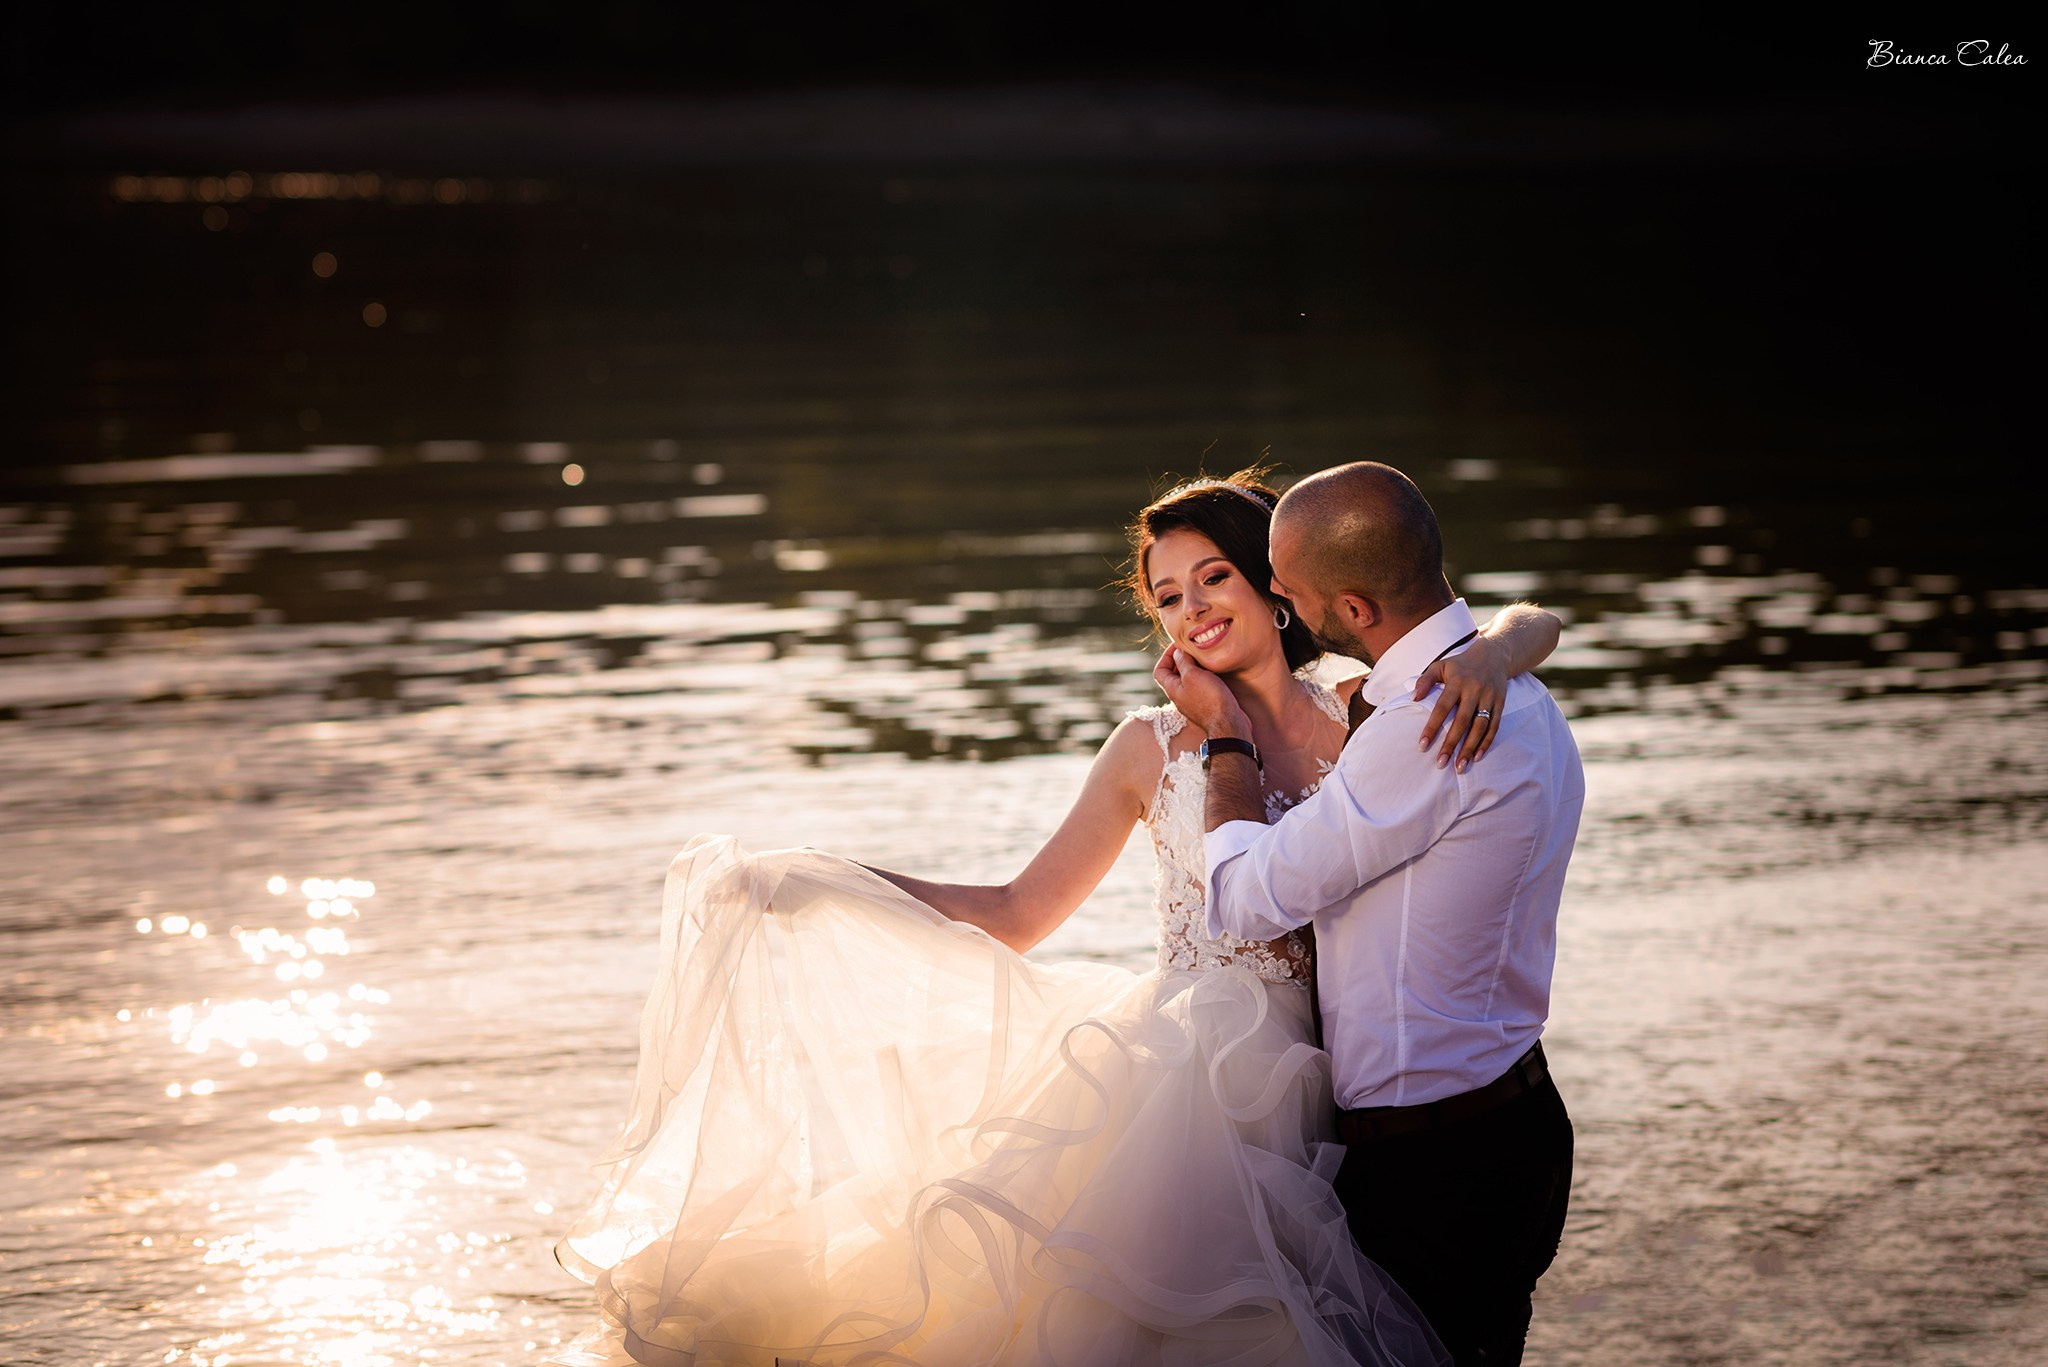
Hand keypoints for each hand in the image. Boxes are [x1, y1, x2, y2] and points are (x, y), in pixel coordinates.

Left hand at [1153, 647, 1250, 739]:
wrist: (1228, 724)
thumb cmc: (1210, 699)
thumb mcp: (1192, 675)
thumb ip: (1182, 662)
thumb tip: (1178, 653)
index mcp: (1172, 689)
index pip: (1159, 670)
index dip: (1166, 655)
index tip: (1179, 646)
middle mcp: (1180, 696)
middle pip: (1173, 674)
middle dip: (1181, 659)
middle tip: (1193, 650)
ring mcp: (1193, 701)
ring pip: (1188, 680)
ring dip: (1194, 667)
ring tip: (1204, 658)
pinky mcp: (1206, 704)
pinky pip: (1200, 686)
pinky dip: (1204, 676)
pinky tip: (1214, 671)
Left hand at [1414, 636, 1507, 771]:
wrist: (1494, 655)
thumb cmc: (1460, 665)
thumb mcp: (1440, 666)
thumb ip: (1425, 680)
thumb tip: (1413, 698)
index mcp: (1457, 681)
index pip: (1442, 707)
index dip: (1432, 727)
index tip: (1422, 745)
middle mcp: (1474, 690)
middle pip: (1462, 721)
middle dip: (1451, 743)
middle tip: (1441, 763)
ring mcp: (1489, 697)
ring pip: (1480, 726)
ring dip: (1470, 748)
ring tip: (1459, 766)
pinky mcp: (1500, 703)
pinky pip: (1494, 726)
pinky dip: (1486, 742)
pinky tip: (1477, 757)